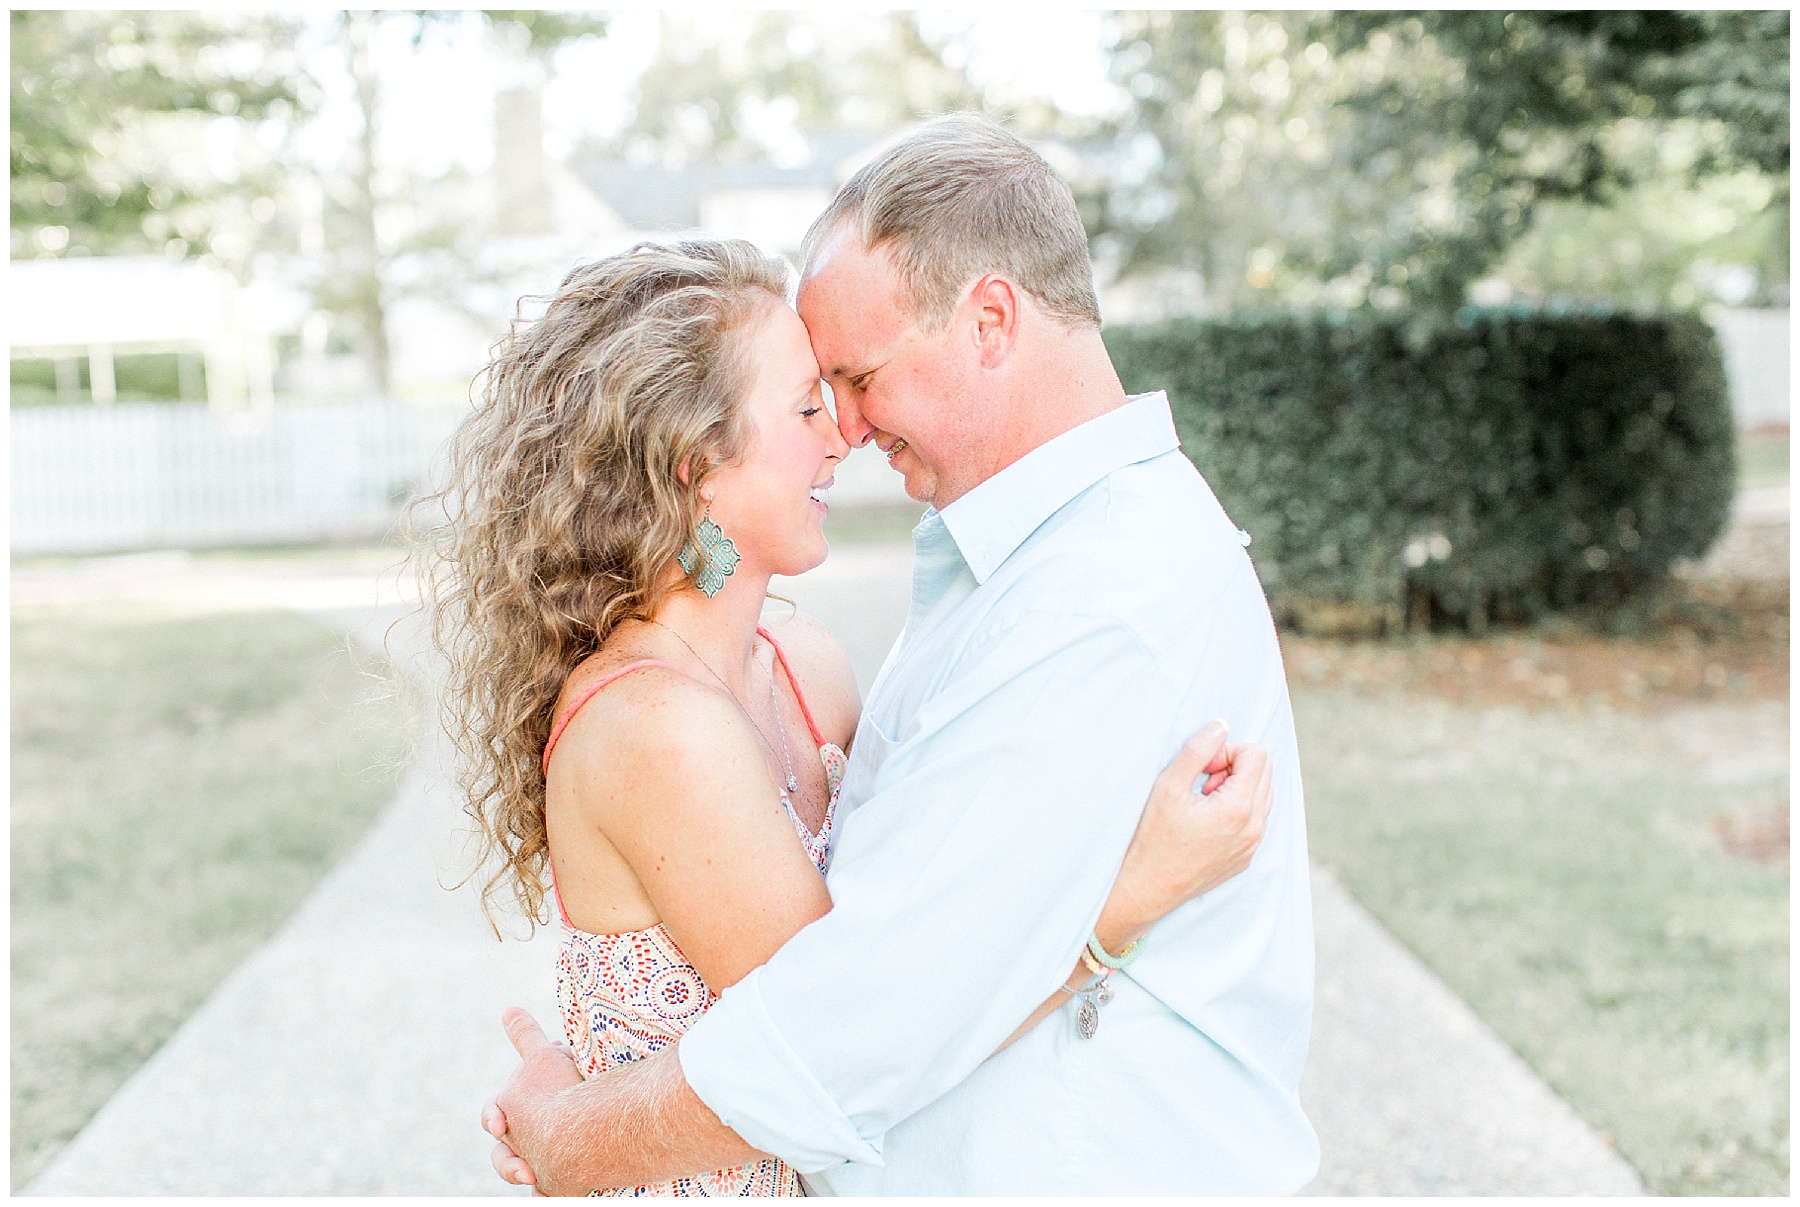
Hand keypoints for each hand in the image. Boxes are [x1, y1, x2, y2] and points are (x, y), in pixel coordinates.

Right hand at [484, 1006, 581, 1191]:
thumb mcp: (551, 1059)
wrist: (604, 1110)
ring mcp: (535, 1156)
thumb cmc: (572, 1080)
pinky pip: (543, 1192)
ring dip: (519, 1176)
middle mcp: (524, 1135)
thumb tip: (508, 1010)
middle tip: (524, 1169)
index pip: (495, 1115)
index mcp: (517, 1109)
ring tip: (533, 1178)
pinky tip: (547, 1194)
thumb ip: (528, 1038)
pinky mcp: (552, 1178)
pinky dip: (544, 1195)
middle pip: (502, 1154)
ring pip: (517, 1172)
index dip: (494, 1118)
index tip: (499, 1123)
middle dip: (507, 1164)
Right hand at [1098, 722, 1273, 945]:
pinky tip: (1206, 821)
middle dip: (1234, 767)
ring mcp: (1252, 846)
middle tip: (1202, 782)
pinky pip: (1256, 819)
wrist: (1147, 888)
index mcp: (1239, 808)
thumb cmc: (1153, 838)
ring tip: (1203, 801)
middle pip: (1265, 772)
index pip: (1257, 754)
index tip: (1203, 768)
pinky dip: (1238, 809)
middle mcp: (1254, 828)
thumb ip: (1198, 751)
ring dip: (1237, 788)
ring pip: (1263, 795)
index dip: (1228, 751)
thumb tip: (1221, 727)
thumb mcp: (1169, 787)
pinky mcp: (1246, 858)